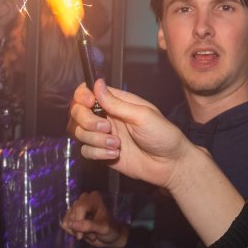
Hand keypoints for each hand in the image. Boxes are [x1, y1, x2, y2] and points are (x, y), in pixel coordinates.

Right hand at [61, 190, 127, 247]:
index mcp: (94, 198)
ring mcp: (76, 208)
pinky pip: (64, 224)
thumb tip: (71, 224)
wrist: (110, 237)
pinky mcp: (71, 216)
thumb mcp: (103, 228)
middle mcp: (83, 200)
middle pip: (72, 215)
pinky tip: (83, 233)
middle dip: (80, 229)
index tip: (81, 236)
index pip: (80, 208)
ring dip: (77, 231)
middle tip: (92, 235)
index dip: (79, 221)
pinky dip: (73, 232)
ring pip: (67, 220)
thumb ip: (89, 226)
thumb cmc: (110, 230)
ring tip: (90, 234)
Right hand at [69, 80, 195, 189]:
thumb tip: (97, 84)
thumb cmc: (163, 135)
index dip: (82, 96)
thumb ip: (117, 103)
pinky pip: (86, 151)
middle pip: (77, 112)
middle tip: (106, 128)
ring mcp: (103, 135)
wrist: (169, 164)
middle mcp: (107, 117)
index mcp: (117, 102)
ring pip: (79, 133)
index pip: (87, 92)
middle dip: (87, 121)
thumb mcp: (142, 115)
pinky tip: (116, 154)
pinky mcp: (102, 153)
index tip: (90, 103)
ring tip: (117, 144)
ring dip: (96, 140)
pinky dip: (98, 153)